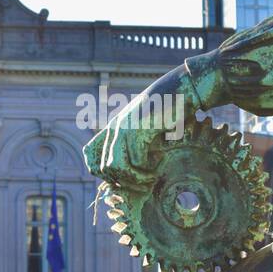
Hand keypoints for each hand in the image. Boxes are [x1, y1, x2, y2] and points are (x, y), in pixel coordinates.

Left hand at [84, 65, 201, 189]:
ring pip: (117, 167)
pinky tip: (160, 164)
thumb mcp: (146, 126)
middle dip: (124, 181)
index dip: (106, 174)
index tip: (126, 179)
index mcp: (113, 127)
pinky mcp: (138, 130)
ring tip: (151, 177)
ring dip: (136, 178)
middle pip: (104, 168)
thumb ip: (135, 141)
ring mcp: (125, 128)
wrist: (181, 89)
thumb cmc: (168, 109)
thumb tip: (130, 168)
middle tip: (142, 182)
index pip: (91, 158)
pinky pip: (136, 162)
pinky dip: (148, 170)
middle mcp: (115, 127)